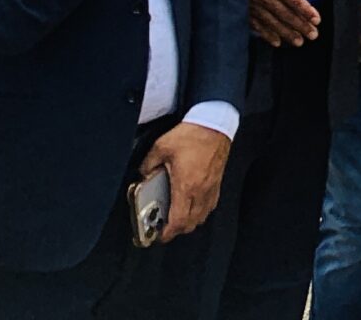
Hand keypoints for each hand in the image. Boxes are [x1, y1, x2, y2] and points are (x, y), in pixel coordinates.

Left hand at [141, 121, 231, 242]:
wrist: (214, 124)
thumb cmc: (192, 135)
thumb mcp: (161, 147)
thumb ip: (148, 164)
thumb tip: (143, 175)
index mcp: (185, 186)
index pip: (178, 220)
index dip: (168, 233)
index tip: (159, 236)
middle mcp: (200, 190)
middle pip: (191, 223)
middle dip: (177, 230)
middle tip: (164, 228)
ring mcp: (211, 187)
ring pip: (202, 216)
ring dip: (189, 222)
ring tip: (177, 218)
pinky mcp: (217, 182)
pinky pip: (210, 205)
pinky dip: (200, 211)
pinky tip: (192, 204)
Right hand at [244, 0, 320, 45]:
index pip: (294, 0)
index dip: (306, 11)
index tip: (316, 20)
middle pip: (286, 14)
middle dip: (301, 26)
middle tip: (313, 35)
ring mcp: (253, 6)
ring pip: (273, 23)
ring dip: (287, 34)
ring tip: (298, 42)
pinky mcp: (243, 10)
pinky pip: (256, 26)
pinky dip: (267, 35)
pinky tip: (276, 42)